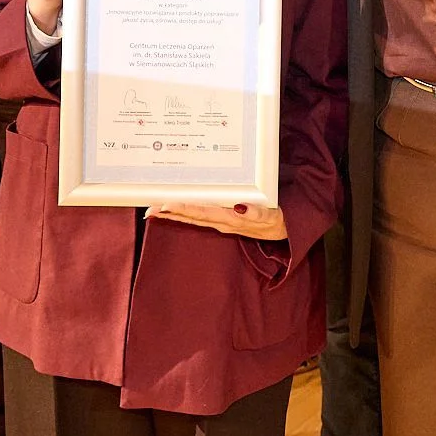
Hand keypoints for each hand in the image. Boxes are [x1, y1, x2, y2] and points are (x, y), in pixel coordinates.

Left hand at [145, 201, 288, 242]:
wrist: (286, 231)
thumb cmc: (279, 221)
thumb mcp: (273, 217)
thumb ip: (259, 213)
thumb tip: (241, 208)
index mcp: (232, 220)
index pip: (202, 213)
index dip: (182, 209)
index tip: (165, 205)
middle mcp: (223, 223)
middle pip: (192, 217)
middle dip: (171, 213)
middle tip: (149, 209)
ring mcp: (223, 223)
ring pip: (194, 218)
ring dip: (176, 214)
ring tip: (157, 209)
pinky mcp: (225, 221)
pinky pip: (202, 216)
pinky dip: (188, 212)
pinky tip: (179, 209)